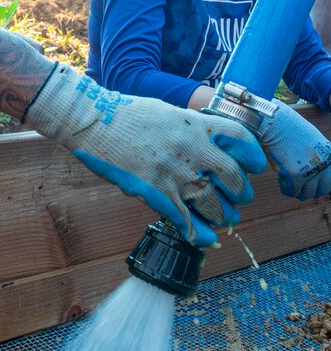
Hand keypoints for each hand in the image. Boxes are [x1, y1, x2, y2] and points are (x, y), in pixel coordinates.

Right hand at [24, 65, 266, 245]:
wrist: (95, 122)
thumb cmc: (126, 114)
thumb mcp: (166, 112)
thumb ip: (188, 127)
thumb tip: (203, 141)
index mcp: (194, 125)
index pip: (239, 138)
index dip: (253, 154)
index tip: (255, 165)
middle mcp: (191, 149)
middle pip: (233, 177)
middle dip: (240, 192)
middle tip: (239, 198)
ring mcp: (174, 173)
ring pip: (214, 205)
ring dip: (222, 215)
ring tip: (223, 218)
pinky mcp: (157, 194)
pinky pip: (186, 221)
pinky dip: (198, 234)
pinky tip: (204, 239)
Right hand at [259, 99, 330, 199]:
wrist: (274, 121)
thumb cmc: (287, 126)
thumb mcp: (311, 139)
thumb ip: (315, 155)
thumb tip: (311, 169)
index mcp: (328, 155)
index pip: (330, 181)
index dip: (318, 183)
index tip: (308, 181)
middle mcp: (323, 165)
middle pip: (321, 191)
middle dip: (309, 189)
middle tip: (297, 183)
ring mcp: (310, 171)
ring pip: (305, 194)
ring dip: (295, 189)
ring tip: (286, 177)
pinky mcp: (295, 175)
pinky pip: (291, 192)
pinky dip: (284, 187)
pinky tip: (279, 176)